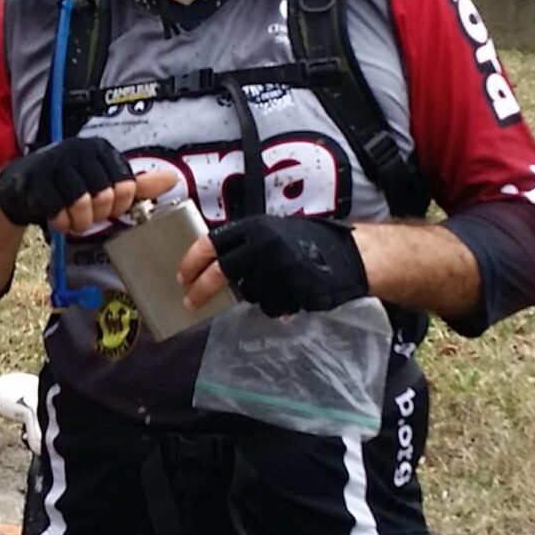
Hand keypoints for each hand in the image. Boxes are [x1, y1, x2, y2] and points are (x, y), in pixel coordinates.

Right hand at [0, 137, 178, 231]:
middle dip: (97, 215)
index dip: (118, 206)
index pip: (127, 187)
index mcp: (101, 150)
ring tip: (72, 217)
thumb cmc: (69, 184)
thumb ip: (138, 185)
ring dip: (78, 221)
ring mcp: (57, 163)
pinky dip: (60, 222)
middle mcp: (80, 150)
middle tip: (87, 213)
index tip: (107, 207)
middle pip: (105, 198)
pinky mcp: (38, 180)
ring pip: (82, 205)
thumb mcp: (105, 182)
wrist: (23, 185)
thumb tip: (172, 180)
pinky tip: (57, 217)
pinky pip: (58, 210)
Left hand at [176, 216, 369, 316]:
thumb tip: (213, 265)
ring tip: (278, 283)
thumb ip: (246, 245)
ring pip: (248, 293)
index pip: (212, 243)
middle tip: (190, 303)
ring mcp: (278, 271)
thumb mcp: (275, 231)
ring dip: (255, 294)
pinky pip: (271, 306)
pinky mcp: (292, 292)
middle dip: (201, 290)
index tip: (182, 276)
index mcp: (256, 228)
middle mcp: (263, 247)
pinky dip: (277, 304)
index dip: (192, 261)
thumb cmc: (311, 241)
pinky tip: (292, 293)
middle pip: (221, 273)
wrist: (352, 256)